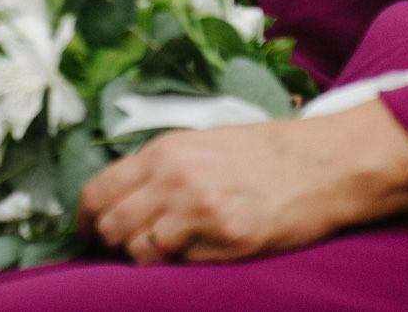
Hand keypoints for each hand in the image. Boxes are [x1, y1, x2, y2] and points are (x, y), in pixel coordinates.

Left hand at [77, 102, 407, 265]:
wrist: (322, 163)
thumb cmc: (266, 153)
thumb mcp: (203, 142)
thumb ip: (160, 168)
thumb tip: (120, 199)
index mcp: (164, 150)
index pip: (97, 190)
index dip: (85, 218)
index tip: (87, 232)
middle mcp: (173, 177)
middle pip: (110, 225)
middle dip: (111, 243)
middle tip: (125, 249)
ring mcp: (198, 209)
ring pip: (139, 251)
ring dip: (146, 257)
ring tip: (170, 249)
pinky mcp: (225, 238)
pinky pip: (179, 264)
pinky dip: (181, 264)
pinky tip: (201, 252)